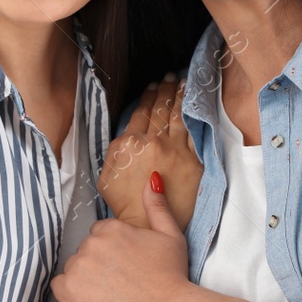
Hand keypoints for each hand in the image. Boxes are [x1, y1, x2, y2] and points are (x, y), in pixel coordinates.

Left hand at [53, 172, 189, 301]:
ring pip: (74, 267)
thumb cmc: (171, 274)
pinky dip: (70, 292)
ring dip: (85, 277)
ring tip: (108, 293)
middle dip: (98, 262)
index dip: (113, 250)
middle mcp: (91, 243)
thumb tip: (151, 177)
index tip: (126, 265)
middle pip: (86, 250)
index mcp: (111, 228)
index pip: (100, 233)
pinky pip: (59, 285)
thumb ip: (156, 205)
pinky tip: (90, 300)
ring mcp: (78, 267)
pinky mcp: (69, 291)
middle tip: (120, 281)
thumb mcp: (170, 234)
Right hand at [99, 75, 200, 230]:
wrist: (148, 225)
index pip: (141, 112)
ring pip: (178, 115)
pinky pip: (194, 131)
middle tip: (170, 76)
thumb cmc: (124, 204)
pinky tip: (194, 103)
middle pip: (161, 109)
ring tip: (183, 82)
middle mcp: (152, 142)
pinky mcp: (192, 159)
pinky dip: (194, 114)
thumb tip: (125, 137)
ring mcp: (174, 149)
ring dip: (180, 95)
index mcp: (129, 143)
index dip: (148, 97)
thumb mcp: (106, 175)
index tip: (153, 86)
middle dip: (165, 89)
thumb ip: (115, 151)